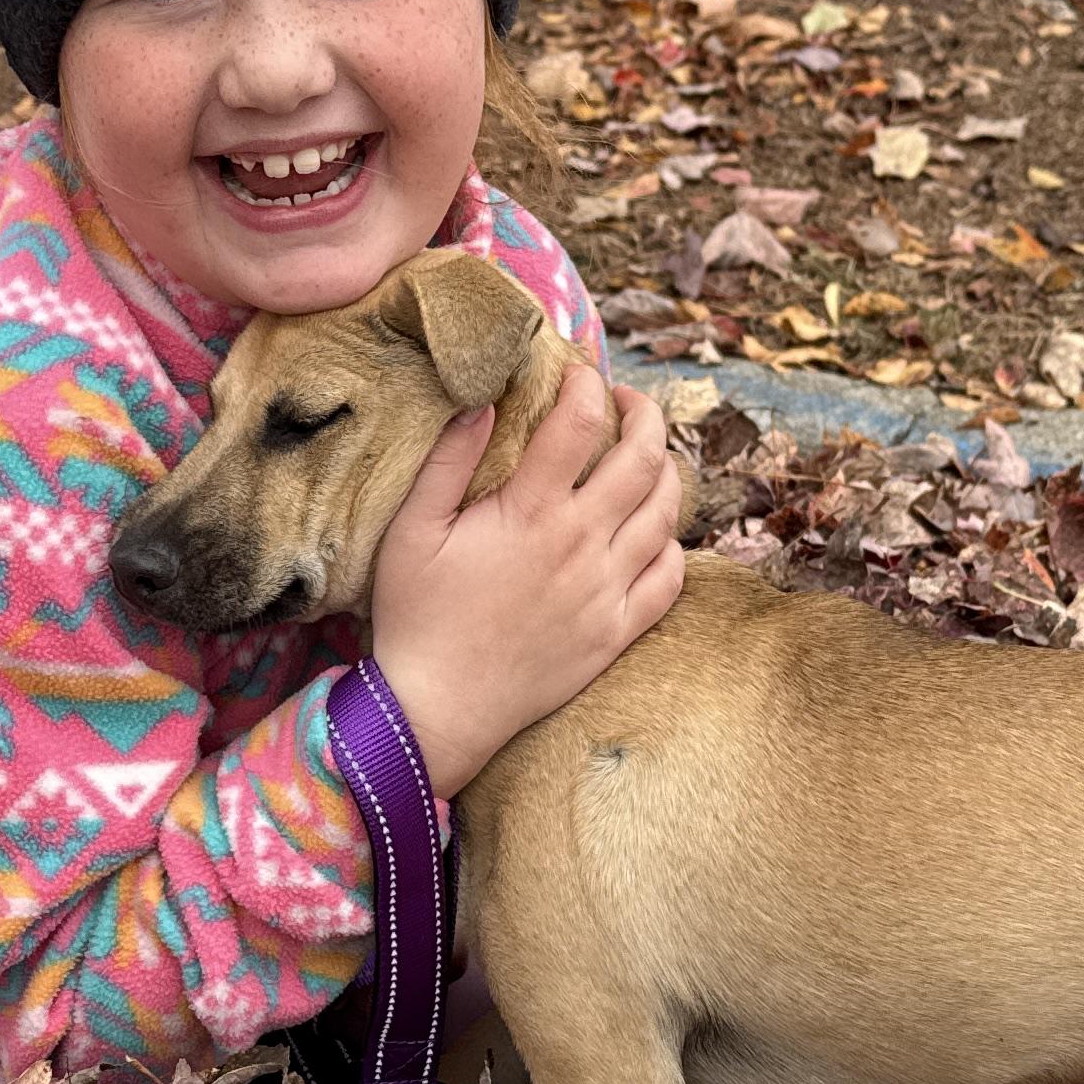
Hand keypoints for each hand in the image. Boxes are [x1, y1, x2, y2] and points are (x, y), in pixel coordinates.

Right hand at [366, 363, 687, 795]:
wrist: (437, 709)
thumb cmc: (416, 616)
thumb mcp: (411, 530)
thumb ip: (447, 460)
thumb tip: (483, 401)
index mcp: (529, 513)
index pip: (580, 423)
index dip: (587, 385)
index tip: (578, 374)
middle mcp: (581, 546)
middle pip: (644, 459)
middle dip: (643, 414)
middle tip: (624, 403)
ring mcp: (606, 592)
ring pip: (667, 514)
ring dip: (665, 472)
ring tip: (645, 458)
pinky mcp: (617, 632)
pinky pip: (671, 579)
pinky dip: (672, 545)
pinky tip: (652, 532)